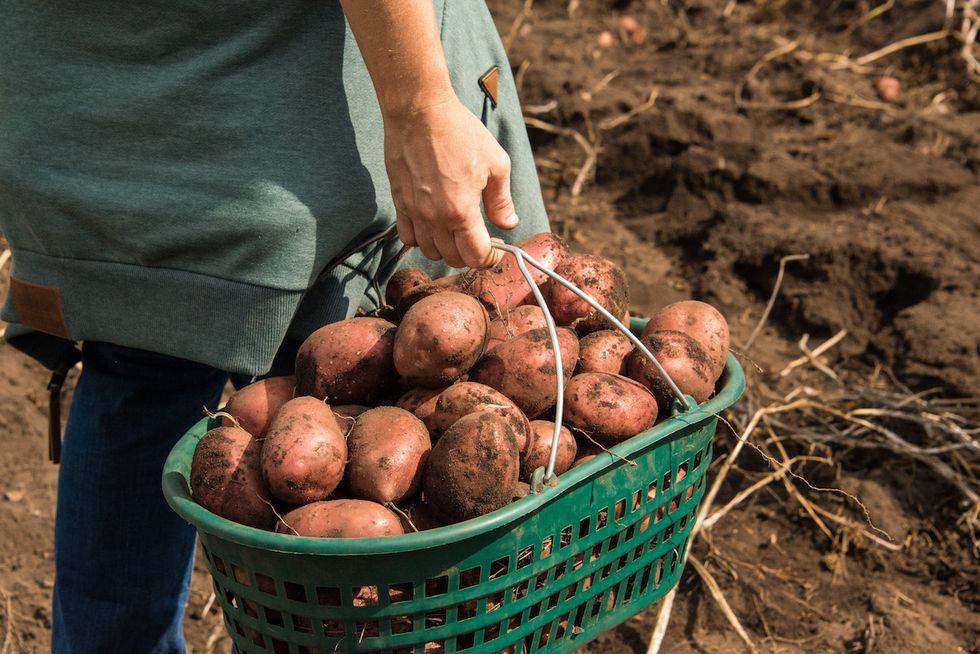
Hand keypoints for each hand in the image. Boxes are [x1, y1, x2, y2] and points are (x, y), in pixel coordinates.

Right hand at [383, 97, 518, 268]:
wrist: (419, 111)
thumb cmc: (460, 132)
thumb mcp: (496, 164)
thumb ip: (502, 200)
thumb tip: (509, 223)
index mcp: (462, 211)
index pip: (476, 257)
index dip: (490, 259)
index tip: (495, 251)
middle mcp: (435, 218)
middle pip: (453, 258)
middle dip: (470, 254)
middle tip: (479, 238)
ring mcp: (414, 212)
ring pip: (430, 252)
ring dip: (446, 248)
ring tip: (456, 232)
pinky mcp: (399, 202)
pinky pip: (407, 236)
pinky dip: (421, 239)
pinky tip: (432, 225)